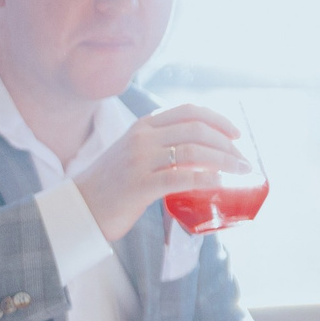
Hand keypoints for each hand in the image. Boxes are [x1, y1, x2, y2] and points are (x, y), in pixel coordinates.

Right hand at [72, 105, 245, 243]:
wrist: (77, 209)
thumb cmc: (108, 186)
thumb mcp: (132, 154)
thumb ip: (159, 146)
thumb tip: (201, 153)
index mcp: (141, 126)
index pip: (188, 111)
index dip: (218, 119)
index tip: (236, 134)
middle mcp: (141, 139)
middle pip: (197, 130)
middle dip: (228, 144)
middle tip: (242, 160)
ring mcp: (138, 162)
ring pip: (194, 152)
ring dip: (225, 161)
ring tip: (240, 172)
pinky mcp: (138, 187)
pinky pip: (182, 178)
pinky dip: (206, 179)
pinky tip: (219, 184)